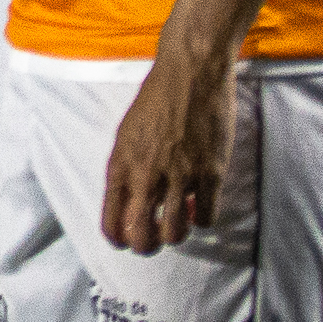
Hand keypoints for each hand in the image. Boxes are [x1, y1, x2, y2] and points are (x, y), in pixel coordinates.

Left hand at [102, 46, 235, 252]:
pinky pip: (206, 217)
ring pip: (174, 233)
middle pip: (141, 236)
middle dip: (146, 247)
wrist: (189, 74)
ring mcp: (179, 176)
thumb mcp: (127, 134)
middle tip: (154, 241)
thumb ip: (127, 168)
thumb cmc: (156, 100)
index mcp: (120, 164)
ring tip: (179, 222)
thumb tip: (131, 201)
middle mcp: (146, 174)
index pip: (111, 220)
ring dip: (176, 235)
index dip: (119, 239)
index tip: (125, 242)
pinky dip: (203, 219)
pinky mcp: (210, 173)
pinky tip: (199, 206)